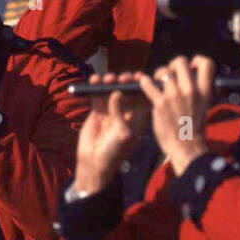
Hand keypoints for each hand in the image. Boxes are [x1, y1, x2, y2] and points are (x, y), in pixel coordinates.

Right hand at [73, 72, 151, 195]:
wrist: (94, 162)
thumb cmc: (114, 152)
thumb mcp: (122, 133)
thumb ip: (120, 112)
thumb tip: (115, 92)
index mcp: (139, 118)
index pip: (145, 98)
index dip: (144, 86)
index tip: (140, 77)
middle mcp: (127, 112)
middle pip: (129, 91)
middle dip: (127, 81)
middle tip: (124, 77)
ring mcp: (112, 110)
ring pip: (113, 90)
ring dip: (111, 81)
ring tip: (108, 79)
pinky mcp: (98, 110)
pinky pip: (98, 94)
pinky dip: (96, 86)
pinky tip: (94, 79)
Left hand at [138, 55, 214, 175]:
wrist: (187, 148)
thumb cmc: (193, 129)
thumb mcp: (203, 107)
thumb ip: (197, 92)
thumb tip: (188, 79)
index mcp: (204, 91)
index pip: (207, 63)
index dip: (196, 60)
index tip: (189, 67)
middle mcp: (191, 90)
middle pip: (181, 61)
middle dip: (172, 64)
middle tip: (168, 74)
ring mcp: (175, 96)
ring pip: (163, 70)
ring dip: (156, 74)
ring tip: (154, 82)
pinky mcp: (160, 103)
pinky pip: (148, 84)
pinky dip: (144, 82)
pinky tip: (144, 85)